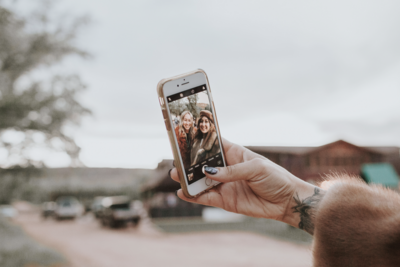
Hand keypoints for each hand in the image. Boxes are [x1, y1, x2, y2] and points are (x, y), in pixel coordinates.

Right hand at [170, 138, 316, 228]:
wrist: (286, 201)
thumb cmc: (275, 177)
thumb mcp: (256, 168)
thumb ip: (232, 171)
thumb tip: (208, 172)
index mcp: (234, 153)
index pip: (213, 144)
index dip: (199, 139)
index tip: (184, 135)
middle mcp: (226, 168)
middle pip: (202, 163)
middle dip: (189, 162)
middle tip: (176, 160)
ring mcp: (224, 185)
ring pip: (201, 181)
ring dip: (188, 179)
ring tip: (176, 175)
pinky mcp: (224, 201)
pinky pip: (206, 198)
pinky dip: (194, 196)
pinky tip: (183, 192)